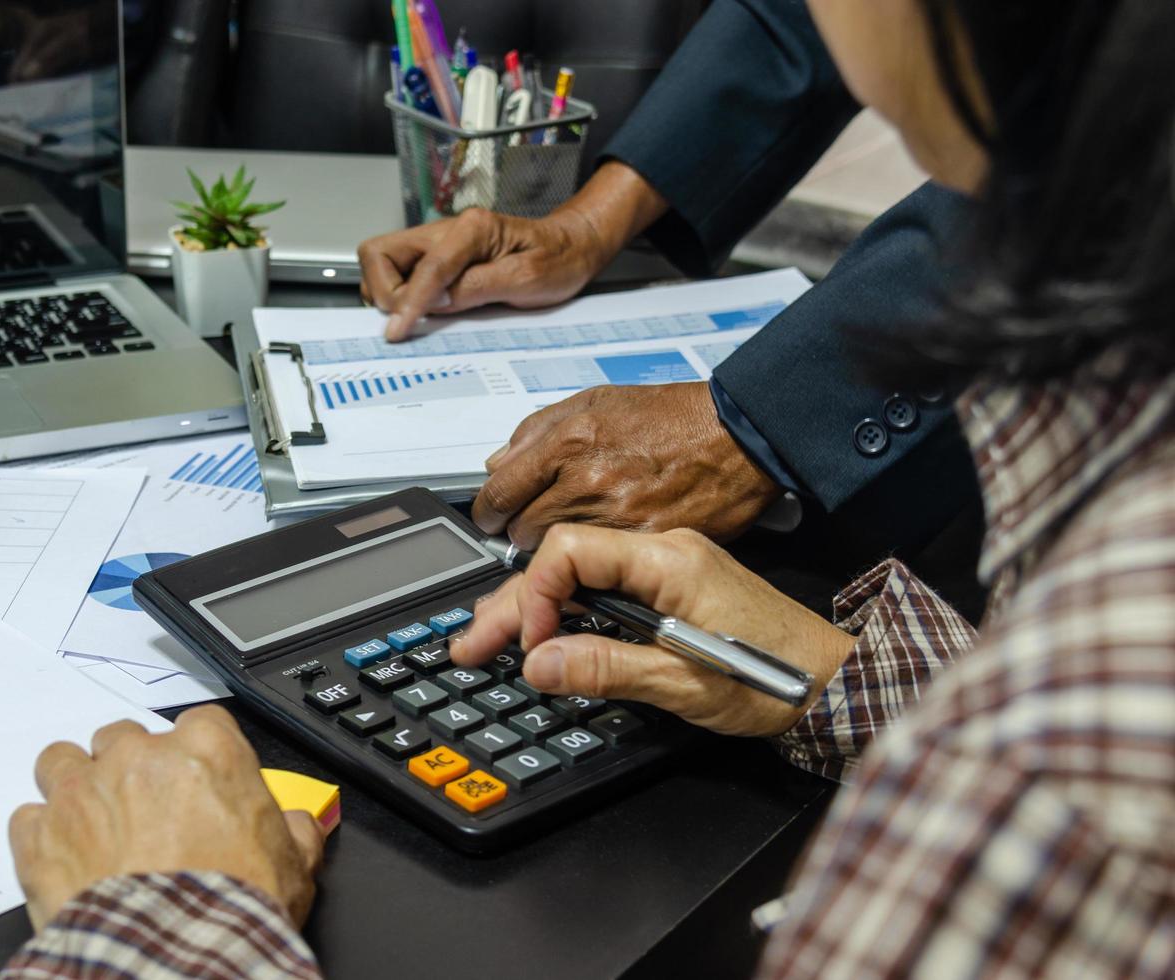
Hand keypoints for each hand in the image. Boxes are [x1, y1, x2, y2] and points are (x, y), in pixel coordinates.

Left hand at [9, 707, 324, 931]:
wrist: (173, 960)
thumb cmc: (230, 910)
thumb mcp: (292, 865)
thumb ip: (293, 830)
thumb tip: (297, 828)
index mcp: (206, 750)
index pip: (200, 723)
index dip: (197, 756)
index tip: (199, 785)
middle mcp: (139, 757)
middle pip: (125, 737)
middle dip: (132, 769)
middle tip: (145, 812)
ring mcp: (82, 792)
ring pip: (63, 760)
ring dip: (75, 786)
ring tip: (90, 824)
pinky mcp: (39, 835)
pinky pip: (27, 817)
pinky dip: (41, 836)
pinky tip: (62, 861)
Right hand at [357, 161, 668, 340]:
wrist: (572, 246)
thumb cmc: (558, 259)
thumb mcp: (528, 279)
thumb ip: (479, 288)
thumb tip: (439, 301)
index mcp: (472, 229)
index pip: (427, 268)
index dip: (408, 303)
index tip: (397, 331)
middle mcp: (448, 229)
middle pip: (381, 252)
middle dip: (386, 290)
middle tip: (411, 317)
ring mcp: (439, 242)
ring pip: (383, 261)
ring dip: (389, 292)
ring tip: (419, 313)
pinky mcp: (438, 256)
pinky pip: (400, 272)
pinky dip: (400, 293)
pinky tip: (425, 307)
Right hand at [452, 525, 855, 735]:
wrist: (834, 682)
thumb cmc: (778, 678)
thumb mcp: (686, 683)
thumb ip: (608, 668)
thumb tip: (539, 663)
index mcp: (667, 560)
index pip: (570, 551)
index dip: (535, 596)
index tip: (530, 646)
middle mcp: (663, 552)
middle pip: (564, 564)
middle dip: (512, 605)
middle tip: (469, 645)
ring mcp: (666, 568)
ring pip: (578, 576)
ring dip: (531, 609)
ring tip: (486, 639)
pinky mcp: (671, 588)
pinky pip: (602, 588)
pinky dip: (564, 611)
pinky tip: (540, 632)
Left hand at [473, 382, 779, 548]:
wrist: (735, 435)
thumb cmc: (670, 416)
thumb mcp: (596, 402)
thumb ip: (536, 431)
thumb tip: (498, 462)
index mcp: (568, 443)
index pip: (499, 493)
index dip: (489, 511)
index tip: (492, 515)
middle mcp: (586, 483)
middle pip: (520, 531)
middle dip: (520, 531)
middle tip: (534, 524)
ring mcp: (615, 518)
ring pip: (555, 554)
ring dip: (555, 550)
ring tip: (574, 532)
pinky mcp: (642, 545)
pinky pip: (597, 566)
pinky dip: (592, 561)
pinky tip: (602, 547)